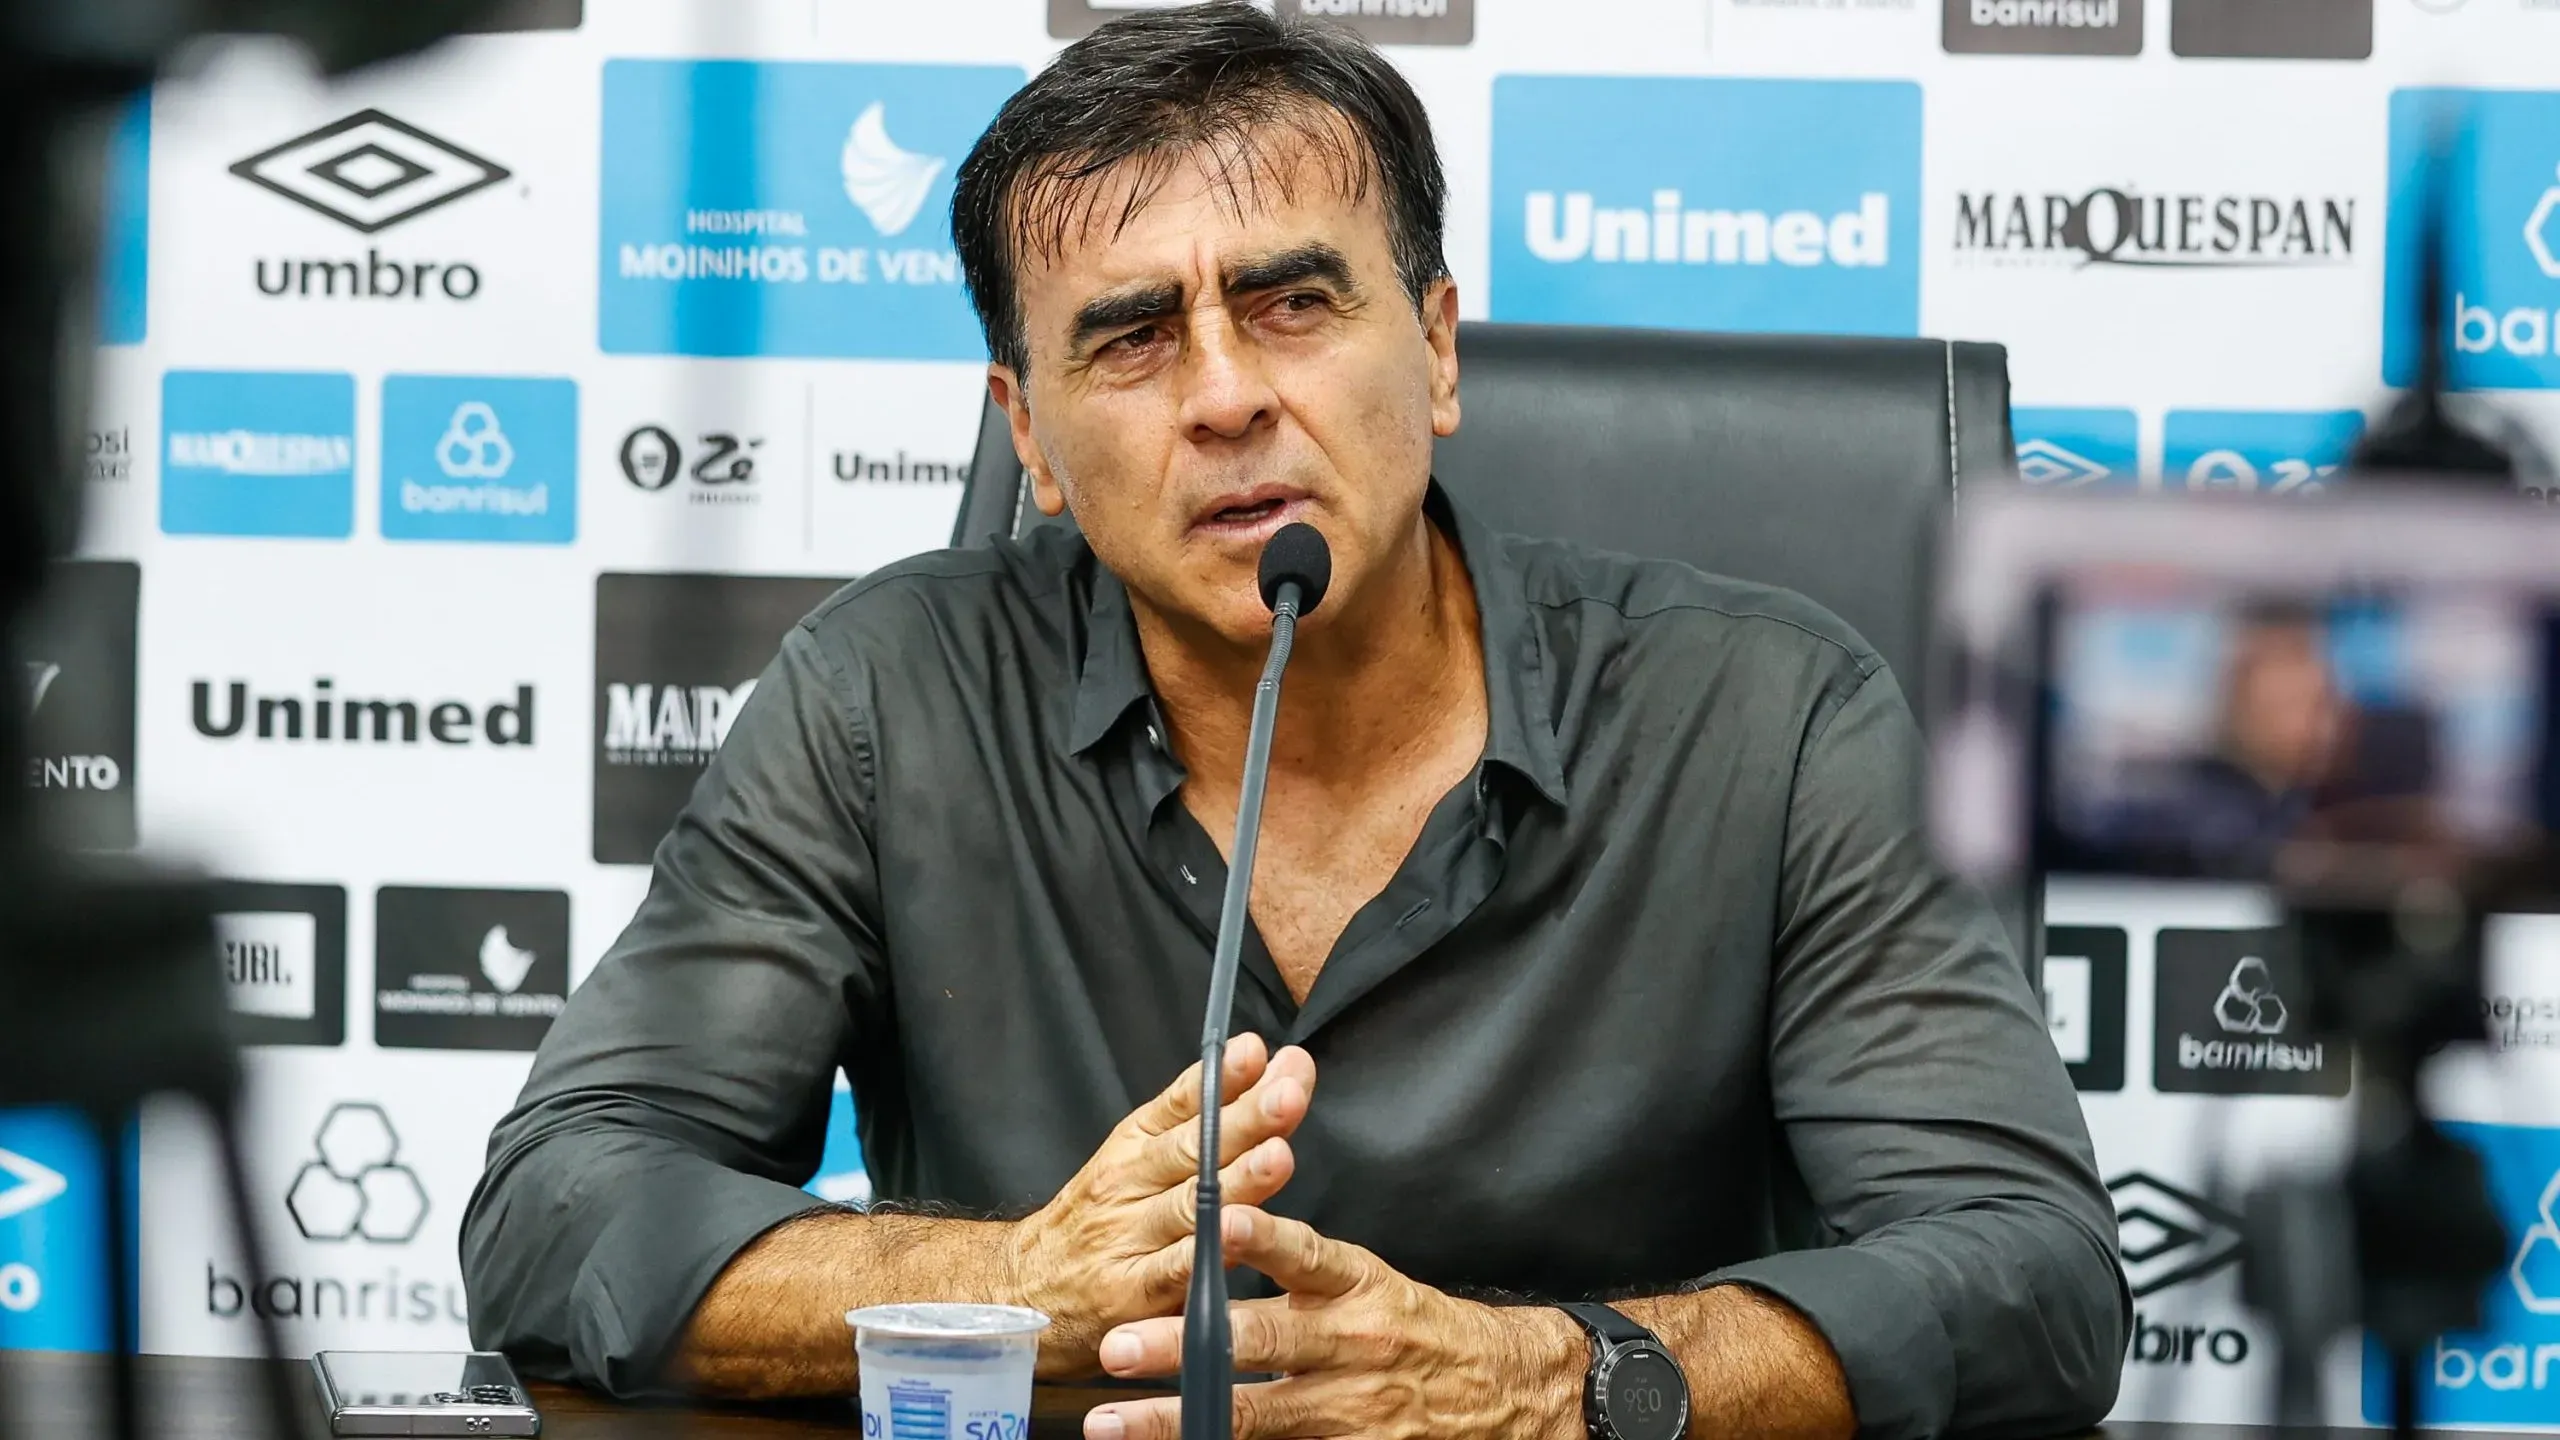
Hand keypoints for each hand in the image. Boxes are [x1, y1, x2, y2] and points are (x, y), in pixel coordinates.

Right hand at [1009, 1035, 1315, 1377]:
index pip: (1180, 1103)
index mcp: (1133, 1146)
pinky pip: (1174, 1269)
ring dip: (1238, 1180)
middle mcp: (1128, 1184)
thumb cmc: (1095, 1220)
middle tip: (1288, 1093)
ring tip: (1278, 1156)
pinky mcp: (1130, 1293)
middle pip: (1192, 1147)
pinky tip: (1238, 1234)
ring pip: (1190, 1203)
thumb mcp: (1130, 1160)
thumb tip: (1261, 1070)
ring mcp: (1129, 1238)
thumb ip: (1194, 1122)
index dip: (1219, 1077)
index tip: (1254, 1050)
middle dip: (1246, 1119)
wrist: (1021, 1288)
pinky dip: (1206, 1252)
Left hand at [1082, 1206, 1583, 1439]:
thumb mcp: (1371, 1285)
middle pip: (1259, 1342)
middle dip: (1183, 1345)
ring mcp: (1353, 1409)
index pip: (1304, 1253)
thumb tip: (1212, 1246)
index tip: (1216, 1222)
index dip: (1260, 1239)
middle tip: (1118, 1344)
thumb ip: (1301, 1273)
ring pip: (1254, 1414)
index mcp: (1357, 1286)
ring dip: (1176, 1418)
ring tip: (1114, 1422)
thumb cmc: (1420, 1332)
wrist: (1509, 1392)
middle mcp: (1352, 1345)